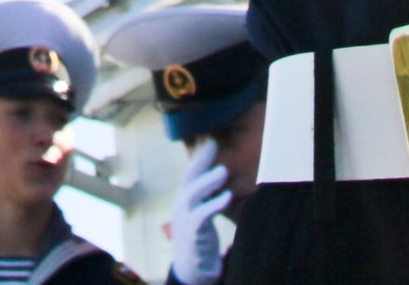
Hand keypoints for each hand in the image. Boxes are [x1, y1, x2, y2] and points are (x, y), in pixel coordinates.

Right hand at [168, 140, 230, 281]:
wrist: (191, 268)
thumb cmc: (199, 238)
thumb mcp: (201, 214)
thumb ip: (207, 197)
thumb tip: (219, 176)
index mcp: (184, 198)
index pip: (190, 172)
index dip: (200, 156)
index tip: (210, 140)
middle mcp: (181, 204)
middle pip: (189, 177)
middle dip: (201, 160)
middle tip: (213, 144)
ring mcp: (185, 218)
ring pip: (193, 193)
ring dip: (208, 180)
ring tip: (223, 171)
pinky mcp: (192, 232)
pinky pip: (202, 215)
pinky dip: (214, 204)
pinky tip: (227, 196)